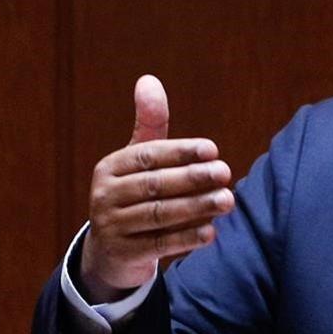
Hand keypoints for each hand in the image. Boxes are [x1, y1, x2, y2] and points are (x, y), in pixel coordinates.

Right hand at [79, 75, 233, 303]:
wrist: (112, 251)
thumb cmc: (134, 193)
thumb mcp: (138, 159)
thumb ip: (149, 124)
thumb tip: (148, 79)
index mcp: (110, 167)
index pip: (147, 156)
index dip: (180, 151)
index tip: (213, 150)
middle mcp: (105, 195)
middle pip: (155, 185)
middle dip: (193, 179)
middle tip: (227, 173)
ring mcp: (111, 226)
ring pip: (159, 215)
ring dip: (196, 207)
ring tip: (227, 200)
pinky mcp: (123, 253)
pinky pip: (158, 244)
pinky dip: (186, 238)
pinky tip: (211, 232)